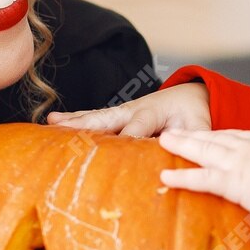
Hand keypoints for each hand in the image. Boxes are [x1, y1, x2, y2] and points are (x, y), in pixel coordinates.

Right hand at [47, 82, 211, 137]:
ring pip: (96, 117)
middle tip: (61, 129)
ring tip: (49, 122)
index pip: (135, 128)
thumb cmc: (195, 114)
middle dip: (84, 125)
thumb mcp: (200, 127)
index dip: (125, 139)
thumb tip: (183, 153)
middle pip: (106, 118)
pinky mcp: (118, 115)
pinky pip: (95, 117)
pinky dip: (75, 120)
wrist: (191, 96)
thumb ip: (193, 140)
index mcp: (153, 112)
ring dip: (73, 121)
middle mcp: (133, 109)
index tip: (110, 154)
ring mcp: (123, 111)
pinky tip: (53, 122)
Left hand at [157, 127, 249, 222]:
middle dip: (193, 135)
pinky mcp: (233, 182)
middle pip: (215, 138)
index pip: (237, 136)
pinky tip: (166, 178)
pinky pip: (201, 179)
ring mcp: (239, 163)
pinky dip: (182, 177)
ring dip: (182, 146)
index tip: (207, 134)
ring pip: (203, 151)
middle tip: (175, 133)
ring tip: (164, 143)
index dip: (220, 135)